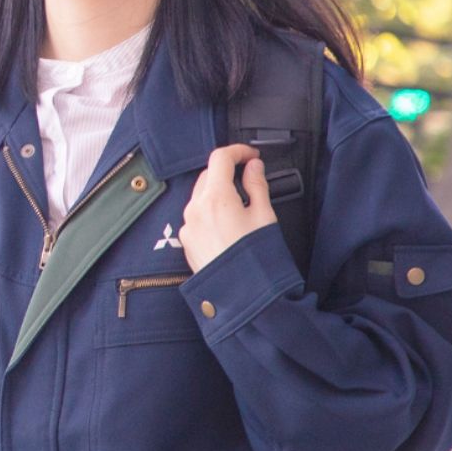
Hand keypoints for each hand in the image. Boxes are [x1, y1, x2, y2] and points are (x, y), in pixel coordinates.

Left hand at [179, 144, 277, 272]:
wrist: (243, 298)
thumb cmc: (257, 261)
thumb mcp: (265, 217)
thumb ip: (257, 186)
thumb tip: (253, 167)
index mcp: (216, 198)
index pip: (220, 158)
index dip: (238, 151)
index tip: (252, 156)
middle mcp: (195, 209)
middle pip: (208, 175)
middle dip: (227, 172)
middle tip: (249, 178)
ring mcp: (188, 226)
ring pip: (200, 195)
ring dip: (217, 191)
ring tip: (241, 205)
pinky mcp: (186, 241)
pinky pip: (195, 216)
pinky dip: (209, 211)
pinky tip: (228, 224)